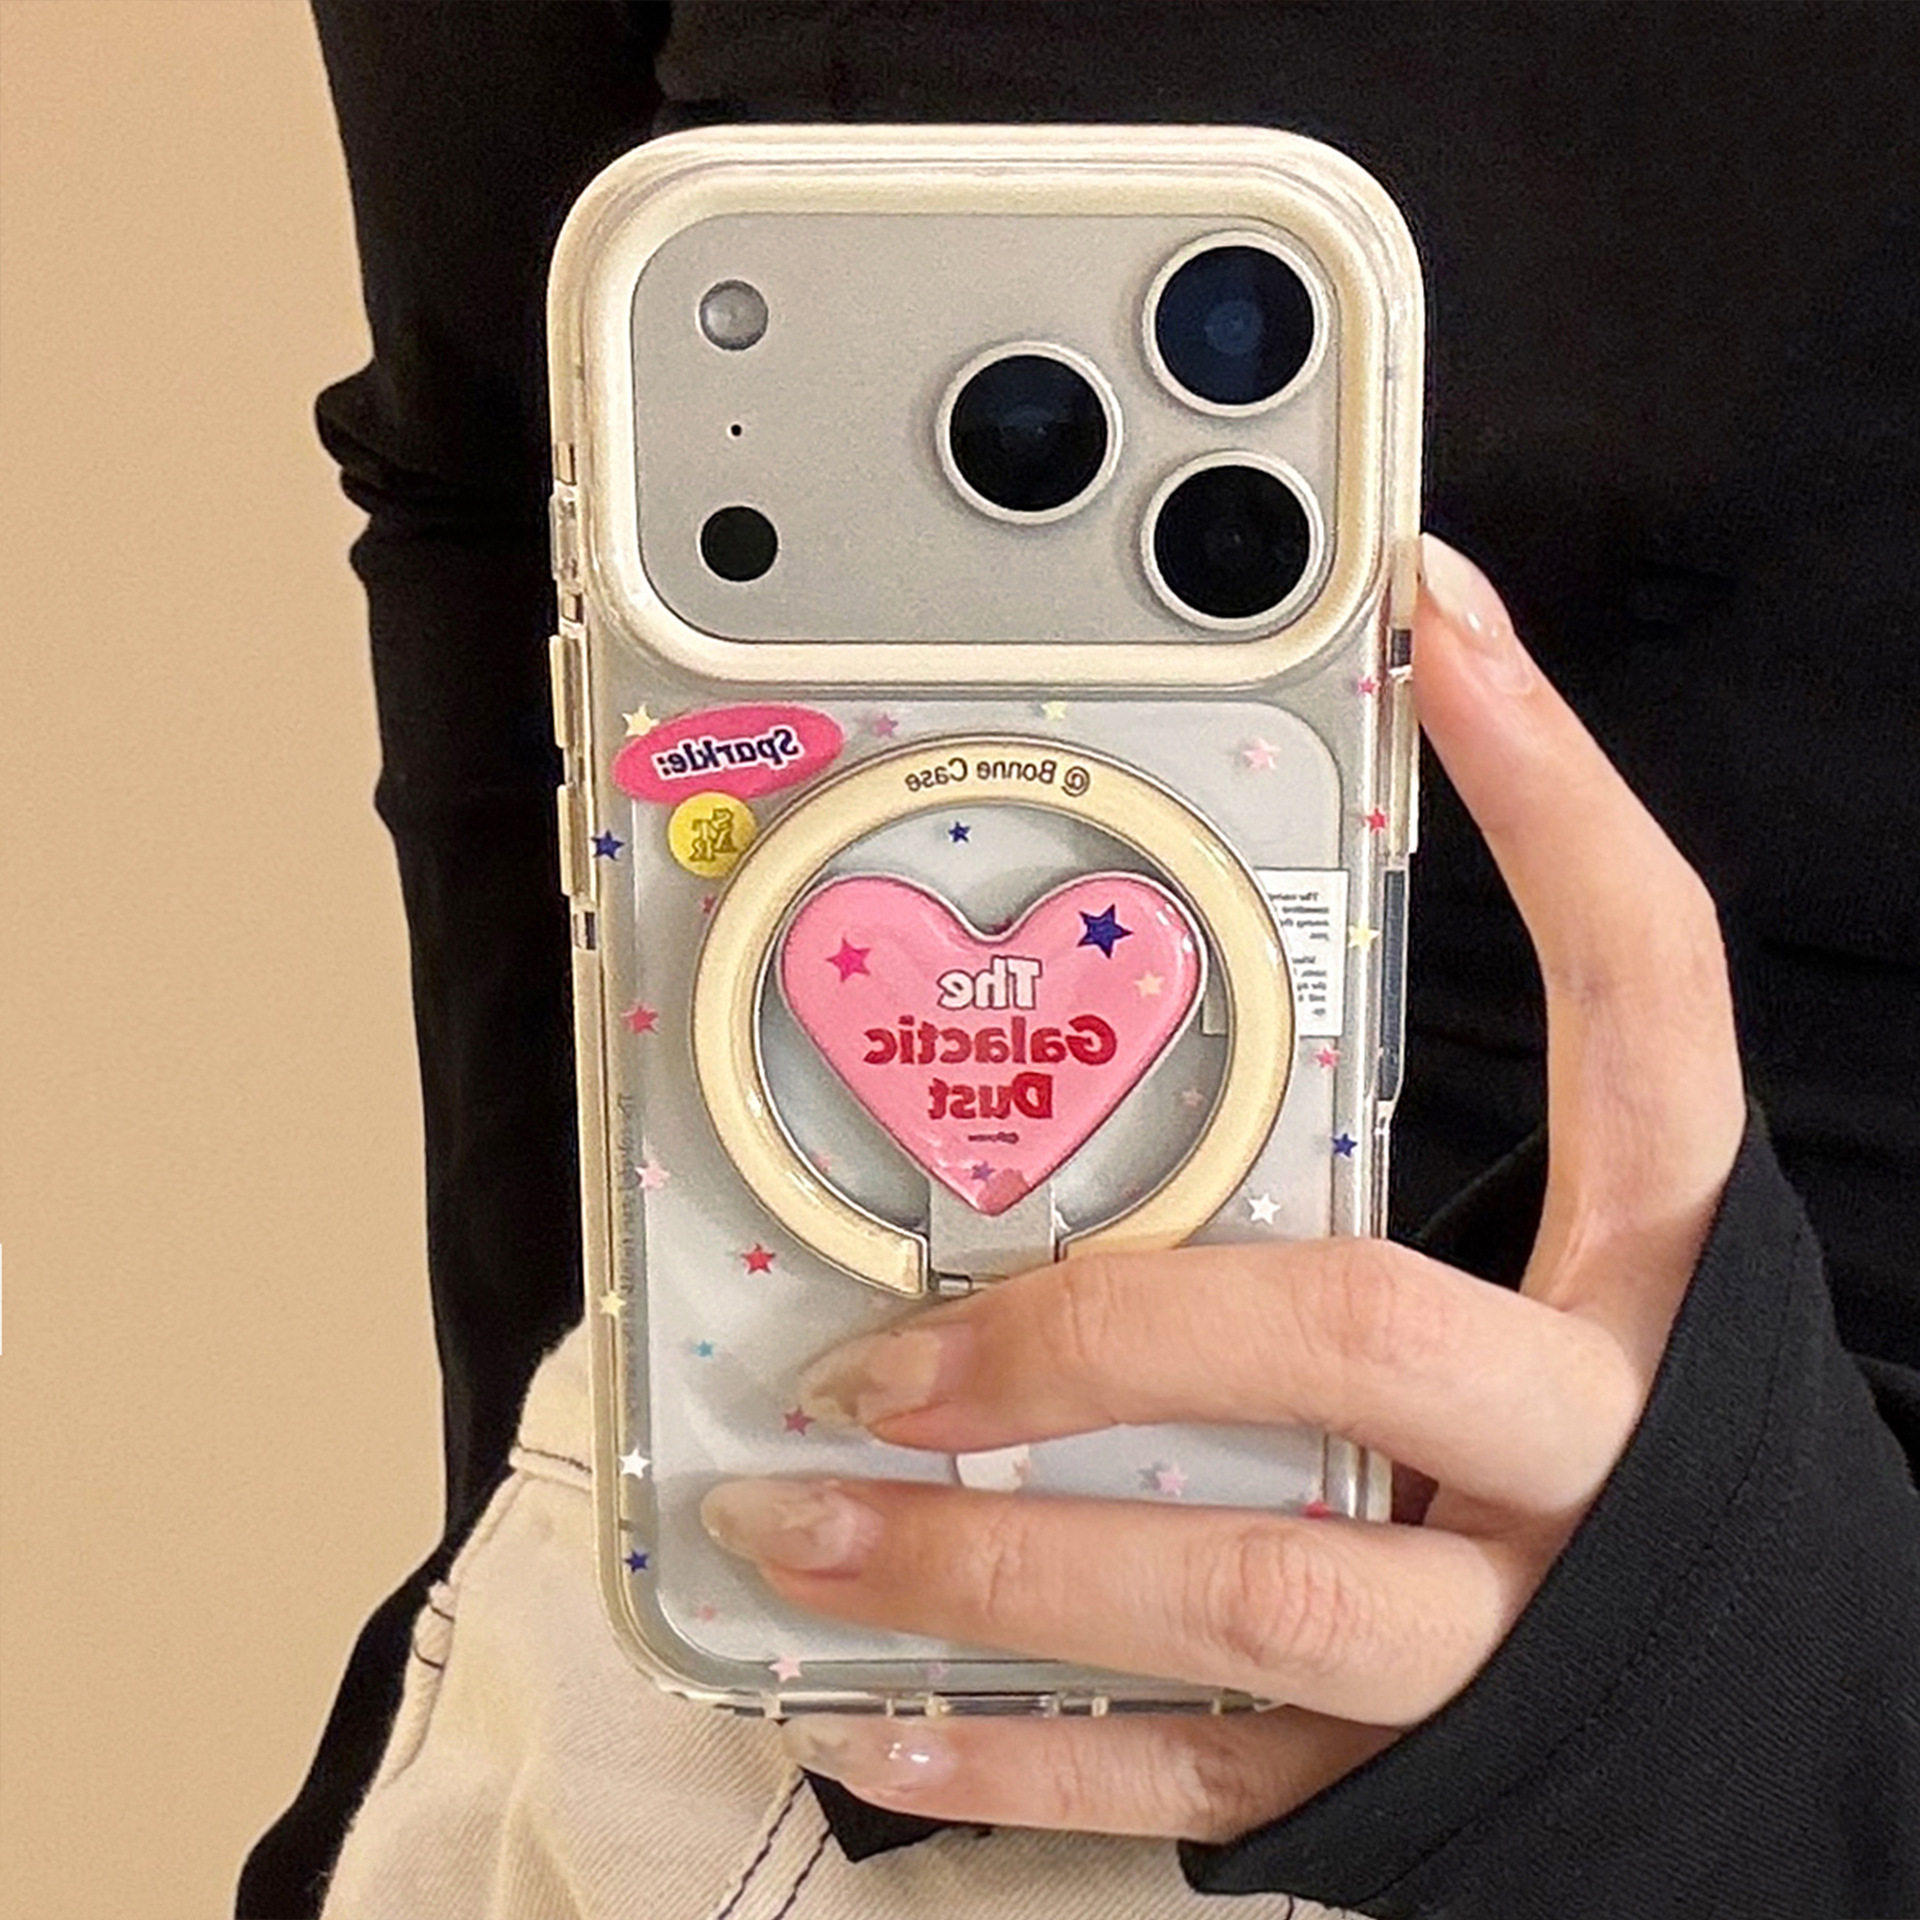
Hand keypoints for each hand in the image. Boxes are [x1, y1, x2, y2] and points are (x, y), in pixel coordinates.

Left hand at [698, 532, 1747, 1841]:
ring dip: (994, 1558)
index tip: (1437, 624)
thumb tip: (1113, 1063)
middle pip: (1359, 1336)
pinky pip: (1205, 1778)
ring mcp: (1504, 1633)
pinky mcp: (1418, 1786)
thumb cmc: (1606, 1478)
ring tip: (797, 1524)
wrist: (1765, 1740)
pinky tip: (857, 1713)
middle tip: (882, 1339)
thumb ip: (1375, 1199)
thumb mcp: (1542, 1309)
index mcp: (1650, 1294)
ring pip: (1254, 1584)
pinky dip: (1019, 1755)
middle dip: (1096, 1326)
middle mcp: (1592, 1450)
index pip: (1646, 1009)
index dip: (1557, 808)